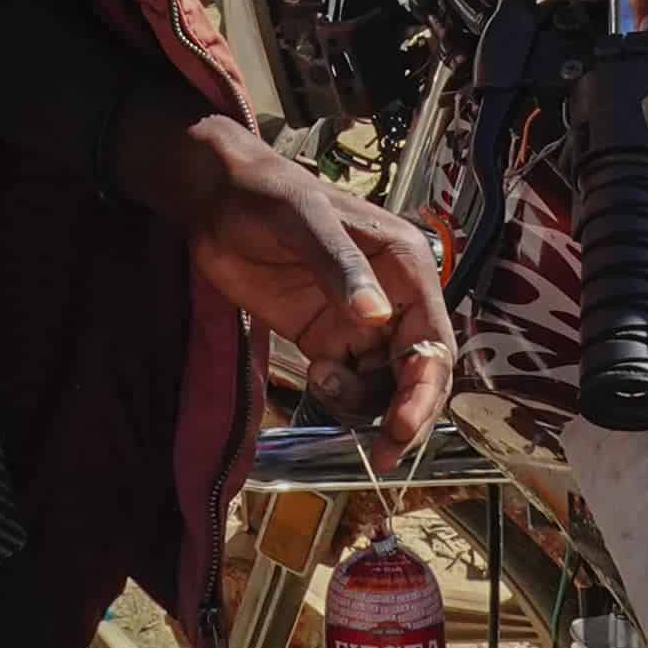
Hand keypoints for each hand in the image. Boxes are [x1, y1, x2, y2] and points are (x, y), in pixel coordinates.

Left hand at [121, 106, 453, 466]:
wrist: (215, 200)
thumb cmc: (266, 196)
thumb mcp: (304, 221)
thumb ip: (341, 268)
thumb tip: (376, 317)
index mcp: (404, 266)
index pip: (433, 339)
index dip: (426, 387)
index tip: (404, 425)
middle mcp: (391, 297)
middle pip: (418, 372)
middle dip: (406, 412)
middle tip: (384, 451)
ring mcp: (358, 322)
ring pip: (385, 385)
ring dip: (364, 401)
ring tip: (324, 378)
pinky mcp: (325, 339)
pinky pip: (349, 383)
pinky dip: (341, 396)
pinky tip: (316, 374)